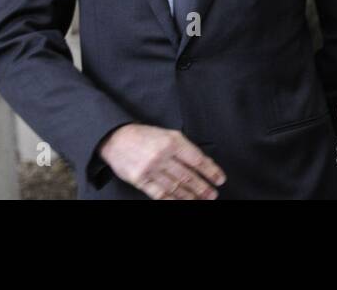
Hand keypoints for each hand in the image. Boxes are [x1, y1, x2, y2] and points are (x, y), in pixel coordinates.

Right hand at [98, 124, 225, 198]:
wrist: (117, 138)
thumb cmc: (145, 136)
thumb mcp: (168, 134)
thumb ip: (185, 148)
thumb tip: (204, 163)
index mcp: (172, 142)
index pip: (197, 159)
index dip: (210, 171)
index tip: (220, 179)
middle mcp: (162, 156)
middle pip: (187, 176)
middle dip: (203, 187)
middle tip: (213, 194)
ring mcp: (150, 169)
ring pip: (175, 186)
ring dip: (190, 196)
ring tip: (200, 200)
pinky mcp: (140, 180)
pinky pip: (159, 193)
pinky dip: (172, 199)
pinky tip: (181, 202)